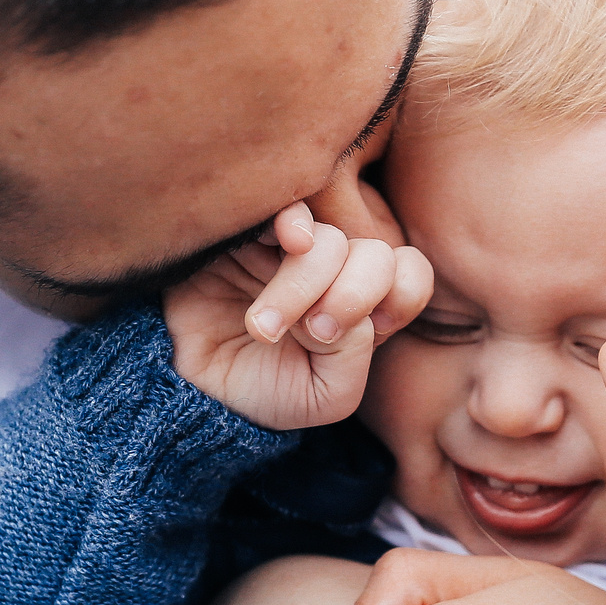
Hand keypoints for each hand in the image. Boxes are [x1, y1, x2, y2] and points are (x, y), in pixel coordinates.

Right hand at [166, 203, 433, 430]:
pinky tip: (283, 245)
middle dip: (349, 299)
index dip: (399, 297)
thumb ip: (354, 359)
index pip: (411, 274)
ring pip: (330, 240)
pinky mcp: (251, 229)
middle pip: (376, 257)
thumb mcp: (325, 398)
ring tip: (262, 326)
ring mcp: (294, 246)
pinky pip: (288, 207)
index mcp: (365, 304)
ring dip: (303, 285)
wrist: (193, 387)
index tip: (358, 334)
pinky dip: (294, 223)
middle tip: (309, 333)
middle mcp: (336, 269)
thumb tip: (346, 310)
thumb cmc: (264, 391)